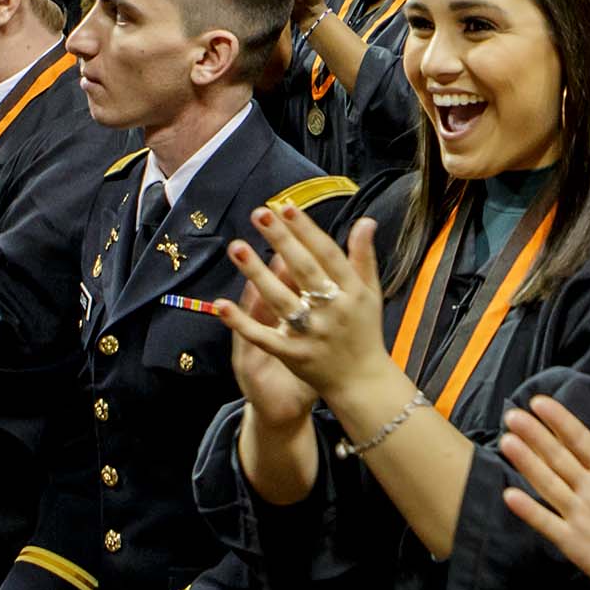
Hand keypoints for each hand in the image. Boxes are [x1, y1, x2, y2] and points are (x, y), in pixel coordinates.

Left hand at [213, 207, 393, 399]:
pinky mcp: (294, 355)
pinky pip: (264, 337)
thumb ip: (364, 257)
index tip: (287, 207)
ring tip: (236, 247)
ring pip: (281, 300)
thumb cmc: (365, 331)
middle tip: (260, 214)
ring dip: (257, 273)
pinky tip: (219, 305)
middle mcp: (333, 310)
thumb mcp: (370, 293)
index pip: (328, 254)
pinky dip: (241, 323)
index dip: (307, 231)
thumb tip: (365, 220)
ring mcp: (312, 334)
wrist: (363, 383)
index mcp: (352, 292)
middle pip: (303, 270)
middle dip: (281, 241)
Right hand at [501, 400, 589, 589]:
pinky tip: (511, 496)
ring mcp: (578, 513)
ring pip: (548, 484)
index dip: (560, 421)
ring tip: (508, 442)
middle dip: (535, 437)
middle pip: (557, 457)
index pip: (580, 440)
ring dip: (528, 464)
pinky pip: (548, 523)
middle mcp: (589, 488)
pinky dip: (530, 511)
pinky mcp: (573, 541)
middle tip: (512, 415)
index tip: (539, 402)